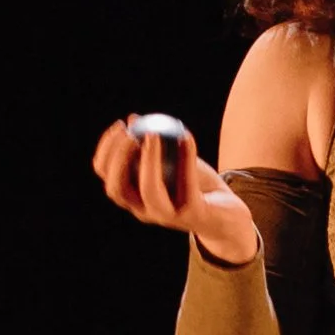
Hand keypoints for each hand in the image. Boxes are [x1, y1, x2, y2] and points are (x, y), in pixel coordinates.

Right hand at [93, 115, 263, 266]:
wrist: (228, 216)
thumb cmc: (195, 186)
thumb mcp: (171, 162)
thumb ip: (151, 144)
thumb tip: (134, 118)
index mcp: (133, 197)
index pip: (107, 176)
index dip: (107, 150)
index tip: (119, 126)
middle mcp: (144, 210)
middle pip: (117, 189)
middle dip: (118, 158)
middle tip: (131, 133)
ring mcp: (168, 215)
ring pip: (149, 191)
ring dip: (148, 160)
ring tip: (153, 134)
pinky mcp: (193, 214)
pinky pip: (187, 184)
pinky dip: (186, 157)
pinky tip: (186, 136)